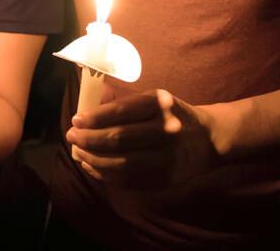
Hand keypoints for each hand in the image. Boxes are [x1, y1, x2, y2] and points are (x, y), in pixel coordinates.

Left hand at [66, 89, 218, 189]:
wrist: (207, 140)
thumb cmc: (171, 115)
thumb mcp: (153, 99)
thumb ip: (123, 101)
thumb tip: (91, 100)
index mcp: (161, 104)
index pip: (121, 111)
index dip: (94, 118)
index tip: (76, 120)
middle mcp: (166, 130)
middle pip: (118, 138)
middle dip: (89, 139)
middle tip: (72, 137)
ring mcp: (167, 158)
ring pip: (121, 163)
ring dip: (93, 159)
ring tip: (78, 153)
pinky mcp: (165, 179)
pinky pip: (128, 180)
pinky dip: (105, 174)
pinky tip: (92, 166)